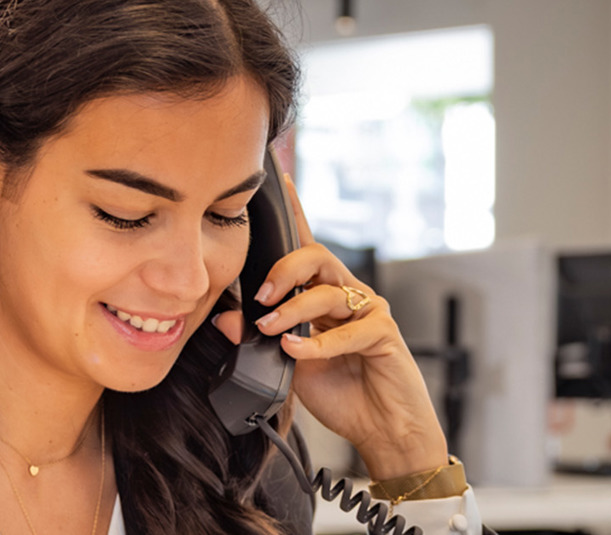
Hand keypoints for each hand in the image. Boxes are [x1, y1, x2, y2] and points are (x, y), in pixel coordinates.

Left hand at [212, 174, 448, 480]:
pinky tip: (297, 352)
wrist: (383, 429)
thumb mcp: (289, 365)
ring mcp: (368, 311)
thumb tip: (226, 321)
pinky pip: (349, 329)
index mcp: (324, 296)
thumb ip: (262, 341)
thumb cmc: (342, 392)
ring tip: (271, 328)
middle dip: (283, 269)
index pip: (306, 246)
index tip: (279, 182)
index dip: (295, 212)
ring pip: (328, 290)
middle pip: (316, 256)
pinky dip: (319, 343)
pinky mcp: (384, 333)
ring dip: (294, 308)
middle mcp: (347, 295)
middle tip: (261, 295)